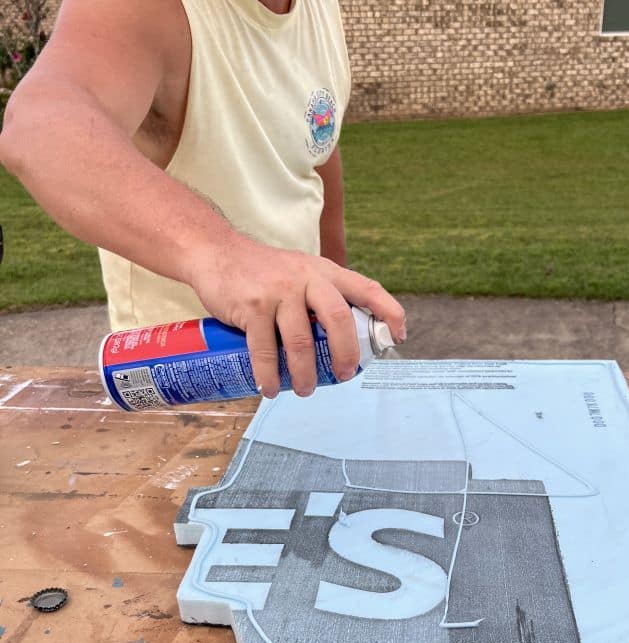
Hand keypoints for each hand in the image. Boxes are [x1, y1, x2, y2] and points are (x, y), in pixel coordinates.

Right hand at [190, 231, 405, 397]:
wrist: (215, 253)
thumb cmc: (263, 273)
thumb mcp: (300, 272)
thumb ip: (321, 296)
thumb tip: (345, 338)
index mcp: (324, 271)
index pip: (366, 288)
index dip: (388, 311)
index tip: (399, 335)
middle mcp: (306, 278)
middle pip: (338, 319)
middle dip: (346, 353)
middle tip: (344, 376)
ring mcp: (278, 291)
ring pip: (301, 341)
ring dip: (305, 373)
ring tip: (304, 390)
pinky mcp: (252, 306)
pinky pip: (264, 349)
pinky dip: (269, 374)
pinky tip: (270, 388)